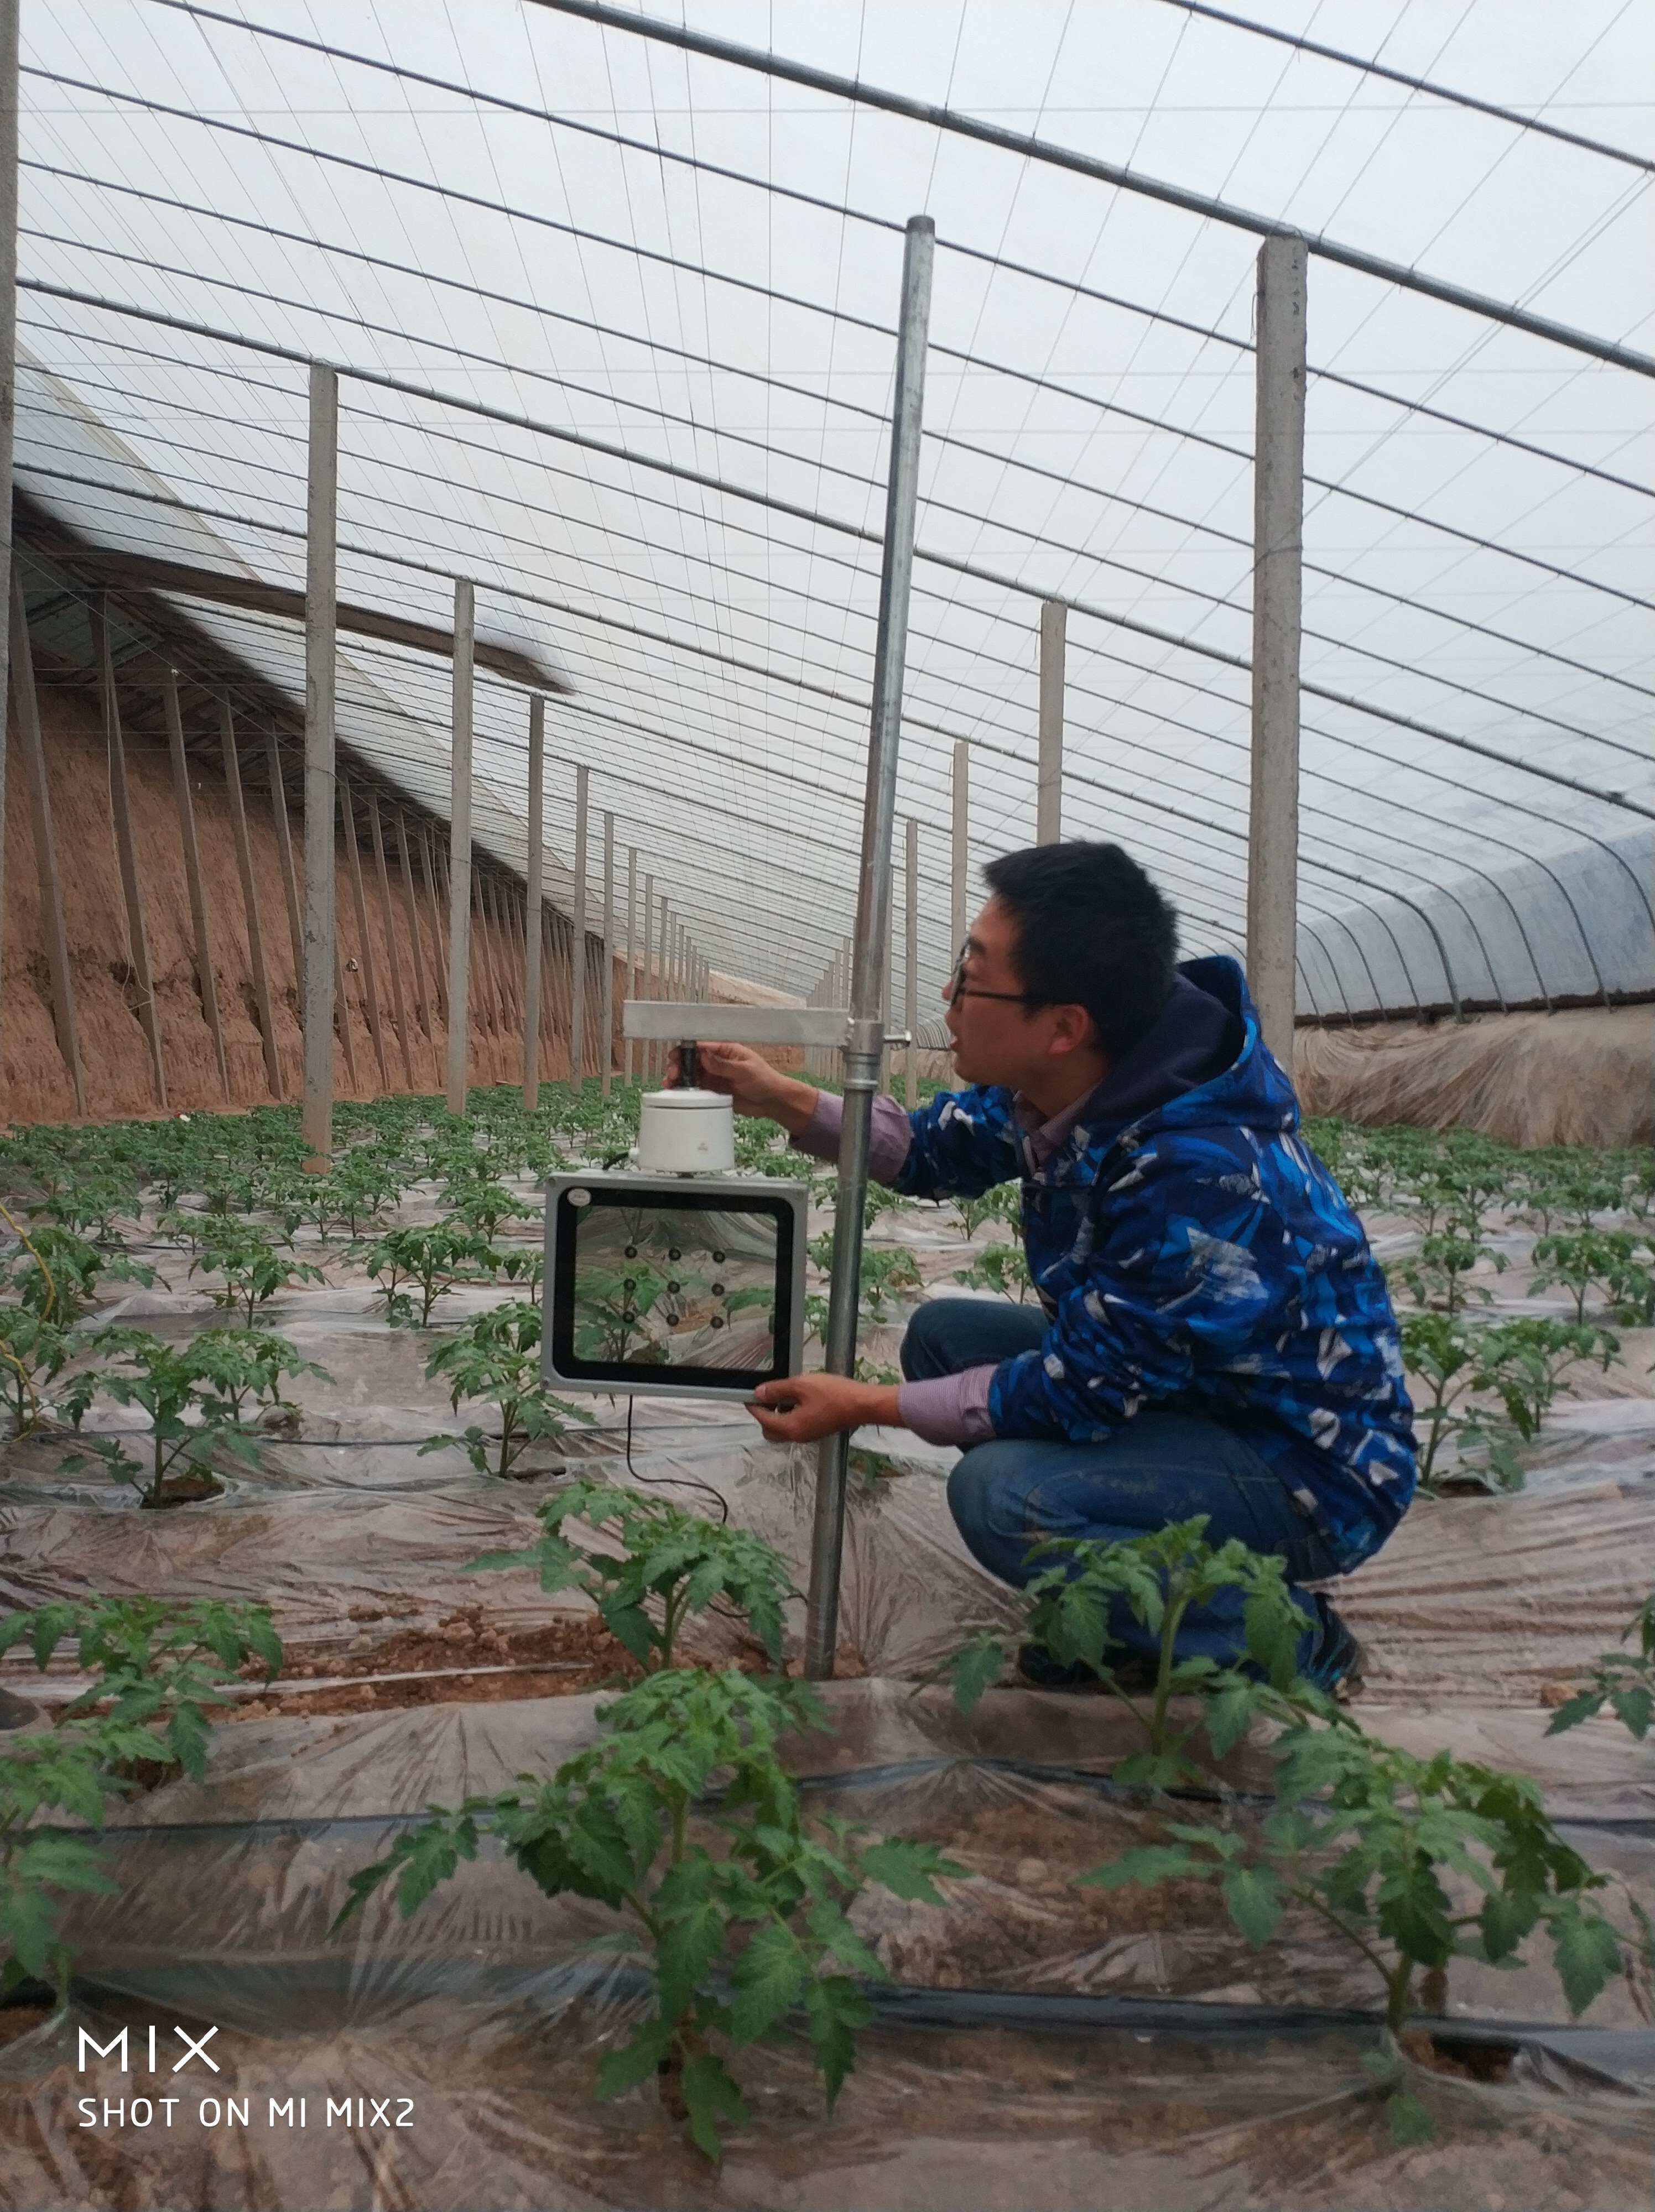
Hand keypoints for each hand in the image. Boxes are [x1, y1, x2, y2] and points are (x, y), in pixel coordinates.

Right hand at [665, 1042, 818, 1132]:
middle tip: (672, 1074)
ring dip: (680, 1079)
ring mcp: (716, 1077)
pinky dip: (687, 1091)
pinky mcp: (715, 1092)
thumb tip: (703, 1055)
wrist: (773, 1101)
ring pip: (692, 1075)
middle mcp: (718, 1063)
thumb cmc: (765, 1080)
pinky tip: (679, 1094)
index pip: (702, 1046)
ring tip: (670, 1084)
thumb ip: (723, 1065)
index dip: (686, 1050)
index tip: (675, 1056)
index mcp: (726, 1051)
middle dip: (680, 1065)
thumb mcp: (744, 1070)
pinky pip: (698, 1090)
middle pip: (692, 1060)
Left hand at [746, 1372, 901, 1442]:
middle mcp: (797, 1436)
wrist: (862, 1404)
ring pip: (782, 1430)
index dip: (753, 1406)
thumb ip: (777, 1389)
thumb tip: (759, 1393)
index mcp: (791, 1427)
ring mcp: (807, 1435)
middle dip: (763, 1415)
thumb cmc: (834, 1394)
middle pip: (770, 1430)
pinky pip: (795, 1427)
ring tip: (781, 1395)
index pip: (763, 1418)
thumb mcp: (802, 1385)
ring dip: (777, 1415)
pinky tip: (797, 1400)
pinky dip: (789, 1416)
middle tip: (764, 1396)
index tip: (748, 1395)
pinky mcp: (816, 1431)